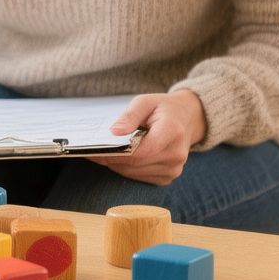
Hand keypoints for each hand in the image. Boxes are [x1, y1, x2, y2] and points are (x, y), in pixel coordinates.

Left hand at [88, 89, 206, 185]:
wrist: (187, 118)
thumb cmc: (162, 108)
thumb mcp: (145, 102)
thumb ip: (129, 116)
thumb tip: (114, 132)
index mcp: (172, 131)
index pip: (141, 150)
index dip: (116, 152)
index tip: (94, 149)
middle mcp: (176, 154)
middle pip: (134, 163)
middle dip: (110, 158)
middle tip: (91, 150)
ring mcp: (174, 168)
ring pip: (134, 172)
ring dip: (116, 164)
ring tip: (104, 152)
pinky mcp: (168, 177)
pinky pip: (140, 177)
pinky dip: (127, 168)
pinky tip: (121, 156)